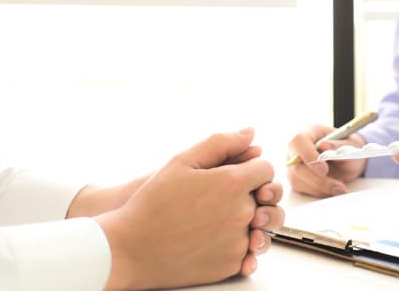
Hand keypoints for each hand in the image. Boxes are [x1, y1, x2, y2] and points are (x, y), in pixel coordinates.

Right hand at [94, 128, 277, 289]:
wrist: (130, 249)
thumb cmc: (152, 203)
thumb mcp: (181, 162)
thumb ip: (220, 144)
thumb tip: (250, 132)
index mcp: (233, 183)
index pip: (266, 169)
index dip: (252, 169)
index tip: (236, 174)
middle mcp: (242, 213)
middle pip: (268, 199)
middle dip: (254, 194)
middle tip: (227, 198)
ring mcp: (239, 242)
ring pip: (262, 226)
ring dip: (250, 221)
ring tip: (222, 219)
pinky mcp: (232, 265)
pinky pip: (249, 252)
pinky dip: (238, 245)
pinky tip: (216, 238)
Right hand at [287, 125, 366, 196]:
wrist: (347, 159)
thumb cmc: (348, 147)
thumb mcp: (351, 144)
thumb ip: (339, 145)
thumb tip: (325, 147)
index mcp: (308, 131)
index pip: (299, 141)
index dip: (308, 155)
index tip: (324, 169)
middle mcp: (296, 148)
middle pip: (296, 165)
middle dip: (317, 179)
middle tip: (339, 186)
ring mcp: (293, 164)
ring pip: (298, 179)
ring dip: (321, 187)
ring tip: (341, 188)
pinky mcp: (295, 179)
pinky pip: (302, 189)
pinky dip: (319, 192)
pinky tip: (333, 189)